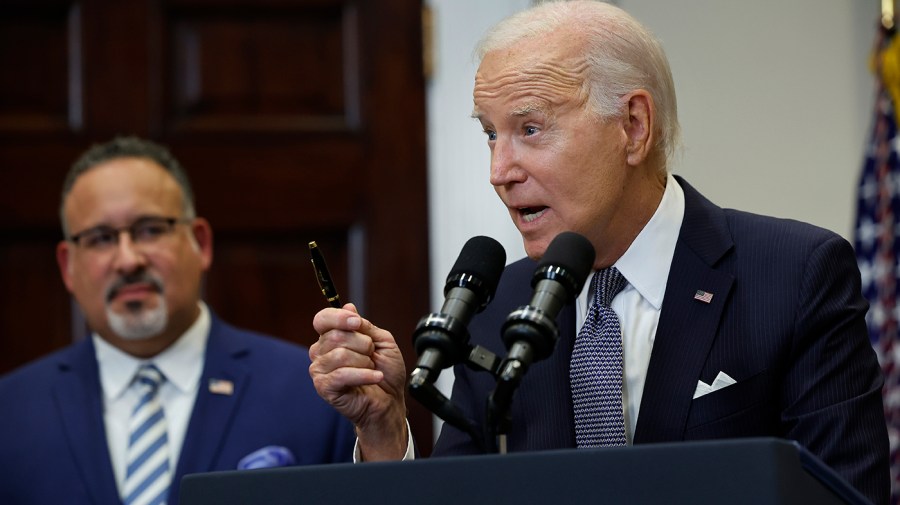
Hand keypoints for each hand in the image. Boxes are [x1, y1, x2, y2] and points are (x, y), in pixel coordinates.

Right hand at [309, 303, 408, 460]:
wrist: (390, 401)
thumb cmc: (385, 371)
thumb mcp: (381, 341)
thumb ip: (365, 326)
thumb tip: (348, 307)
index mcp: (331, 337)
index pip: (323, 319)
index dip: (339, 318)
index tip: (357, 323)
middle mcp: (321, 352)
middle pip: (336, 335)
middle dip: (363, 344)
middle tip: (372, 356)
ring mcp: (320, 370)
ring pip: (341, 355)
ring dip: (364, 362)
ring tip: (370, 370)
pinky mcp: (324, 387)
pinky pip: (342, 374)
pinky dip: (364, 375)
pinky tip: (375, 377)